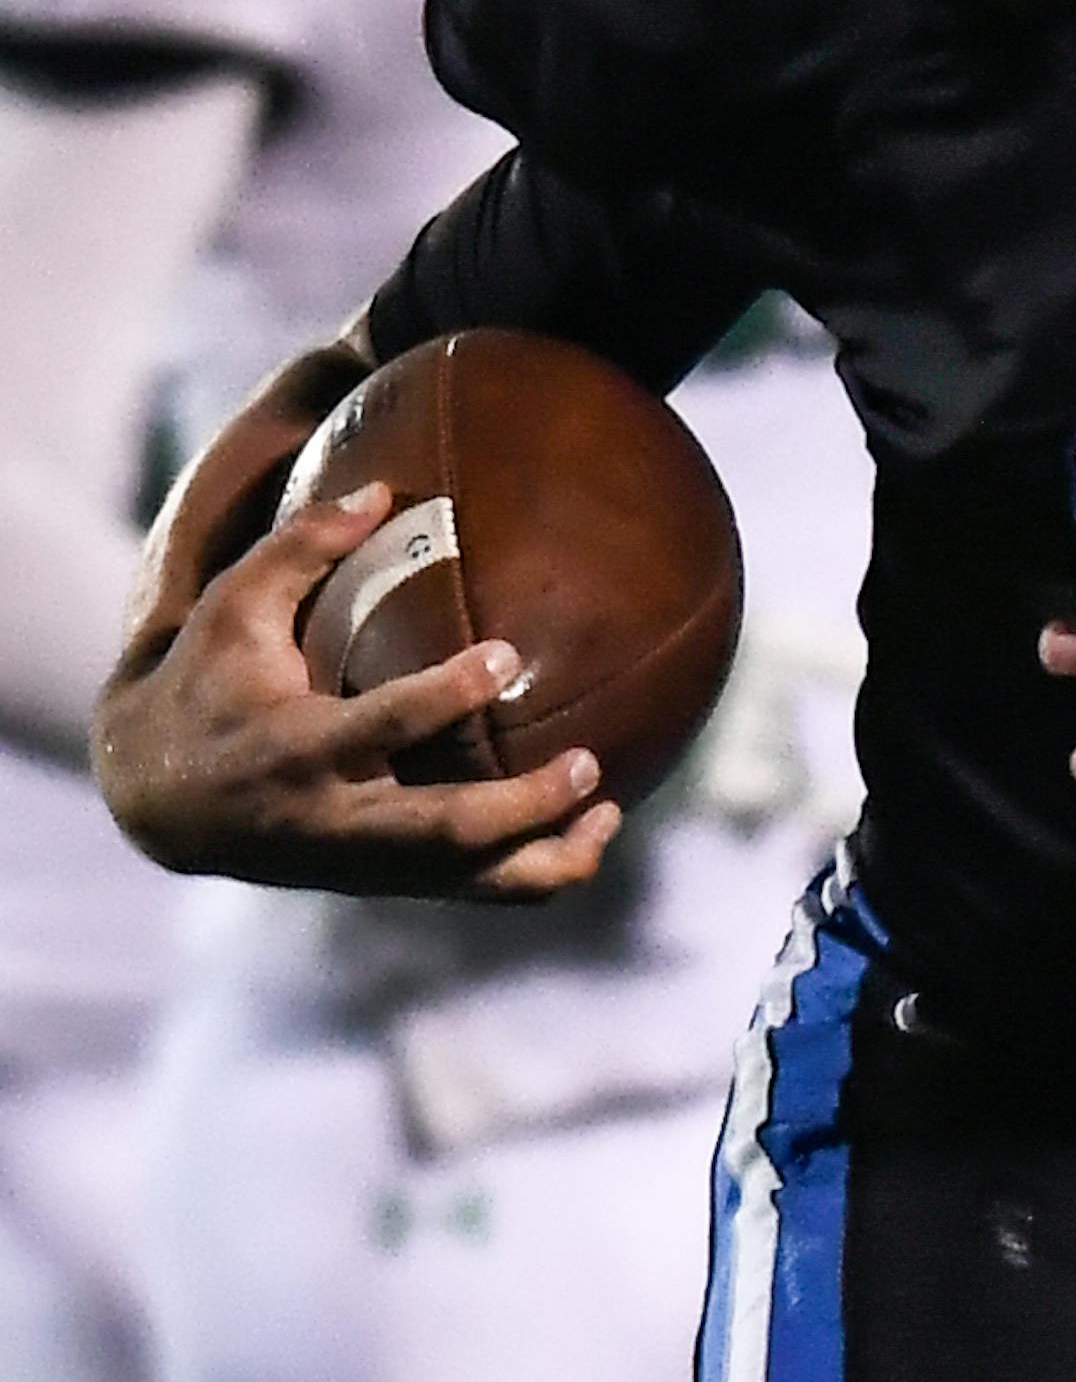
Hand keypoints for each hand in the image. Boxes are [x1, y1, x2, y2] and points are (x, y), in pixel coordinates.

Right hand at [93, 484, 621, 900]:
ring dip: (545, 852)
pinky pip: (467, 890)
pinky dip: (532, 871)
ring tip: (610, 806)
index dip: (446, 697)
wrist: (158, 800)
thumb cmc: (206, 679)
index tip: (505, 655)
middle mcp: (333, 817)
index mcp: (297, 746)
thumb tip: (382, 491)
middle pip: (441, 830)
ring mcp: (360, 862)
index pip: (382, 727)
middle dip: (521, 806)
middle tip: (588, 763)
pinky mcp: (378, 881)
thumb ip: (302, 544)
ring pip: (464, 879)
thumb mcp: (233, 604)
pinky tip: (590, 831)